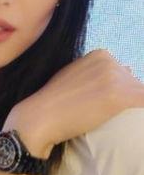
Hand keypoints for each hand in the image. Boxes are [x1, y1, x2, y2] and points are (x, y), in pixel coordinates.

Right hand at [5, 49, 143, 156]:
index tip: (97, 102)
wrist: (41, 115)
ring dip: (131, 109)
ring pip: (140, 95)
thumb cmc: (55, 100)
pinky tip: (123, 120)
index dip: (116, 91)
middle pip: (134, 84)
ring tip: (106, 117)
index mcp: (100, 54)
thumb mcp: (75, 76)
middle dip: (125, 99)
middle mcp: (109, 61)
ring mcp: (115, 77)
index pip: (125, 75)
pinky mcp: (120, 96)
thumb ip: (97, 73)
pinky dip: (139, 113)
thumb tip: (130, 69)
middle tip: (100, 111)